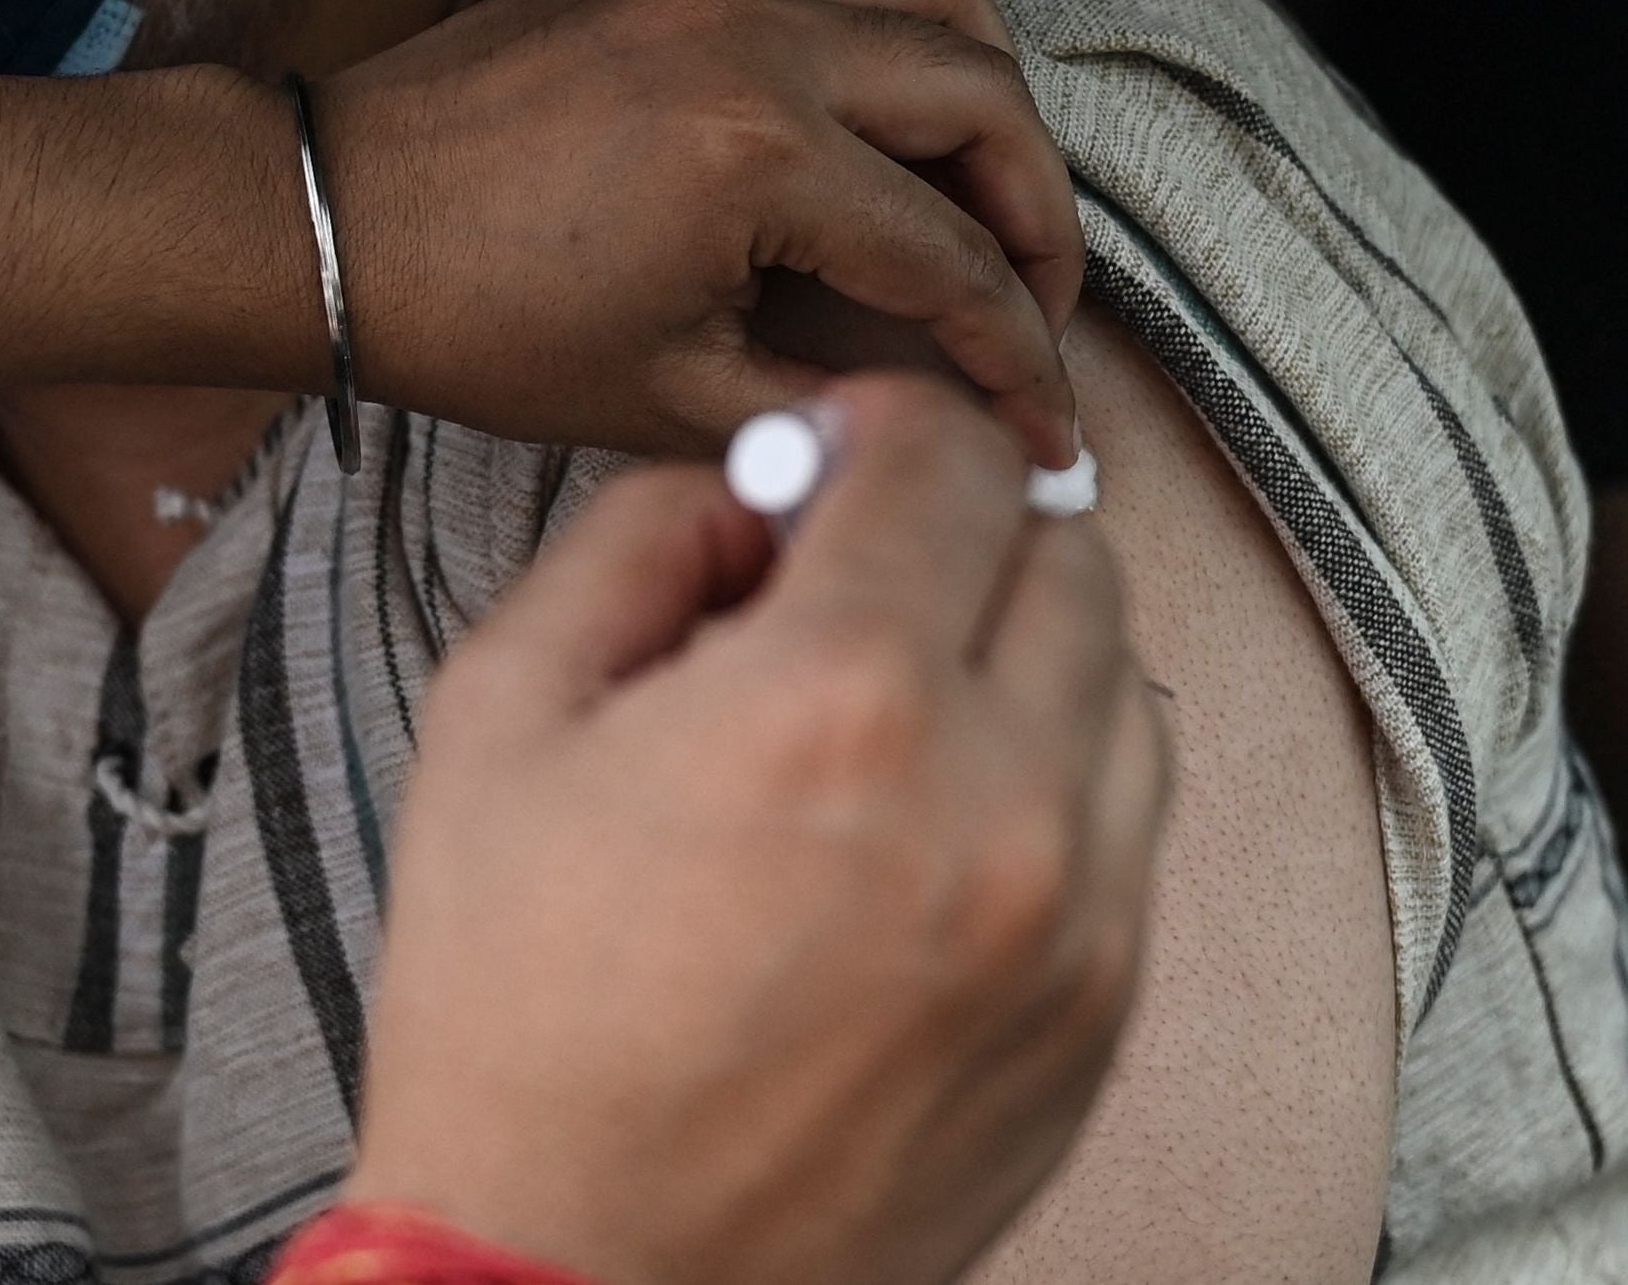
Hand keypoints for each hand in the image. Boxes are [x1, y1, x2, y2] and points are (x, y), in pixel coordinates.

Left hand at [320, 0, 1083, 465]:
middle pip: (986, 99)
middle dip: (1035, 216)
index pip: (955, 261)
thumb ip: (824, 406)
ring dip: (980, 83)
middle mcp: (756, 36)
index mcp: (759, 154)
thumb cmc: (472, 316)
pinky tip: (871, 80)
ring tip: (967, 184)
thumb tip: (940, 430)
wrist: (329, 220)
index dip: (1018, 358)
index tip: (1046, 427)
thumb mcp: (665, 397)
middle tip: (1021, 302)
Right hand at [351, 374, 1167, 1284]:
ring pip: (1125, 687)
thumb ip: (630, 547)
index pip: (943, 458)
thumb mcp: (496, 719)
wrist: (582, 1274)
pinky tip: (923, 829)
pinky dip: (1051, 784)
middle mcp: (1001, 798)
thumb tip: (746, 494)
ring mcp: (1079, 923)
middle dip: (956, 533)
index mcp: (839, 700)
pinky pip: (1131, 830)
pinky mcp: (1105, 1019)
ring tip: (886, 715)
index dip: (872, 427)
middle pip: (1065, 555)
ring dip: (1022, 655)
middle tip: (841, 585)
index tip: (816, 463)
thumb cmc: (517, 1012)